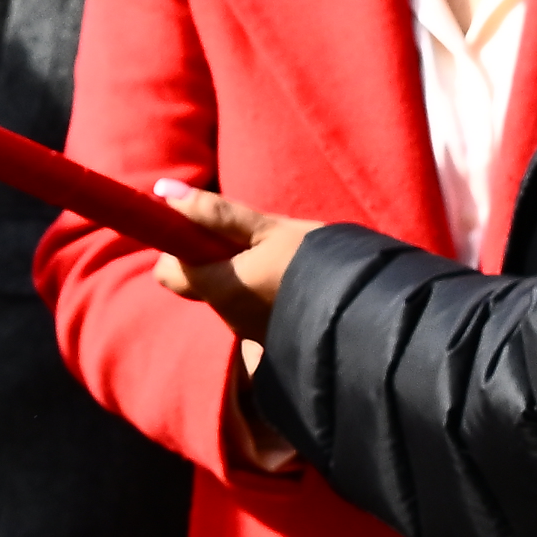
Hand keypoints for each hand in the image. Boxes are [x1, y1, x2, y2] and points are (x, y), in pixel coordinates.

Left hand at [151, 179, 310, 343]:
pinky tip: (295, 290)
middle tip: (260, 243)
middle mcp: (229, 317)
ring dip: (247, 279)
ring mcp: (252, 336)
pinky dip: (266, 301)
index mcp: (221, 286)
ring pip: (232, 299)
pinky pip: (256, 319)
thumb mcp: (269, 228)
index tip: (207, 232)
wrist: (372, 309)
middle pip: (204, 284)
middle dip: (221, 261)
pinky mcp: (275, 346)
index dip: (181, 249)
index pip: (169, 272)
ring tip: (287, 264)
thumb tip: (165, 191)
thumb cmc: (319, 261)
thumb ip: (216, 212)